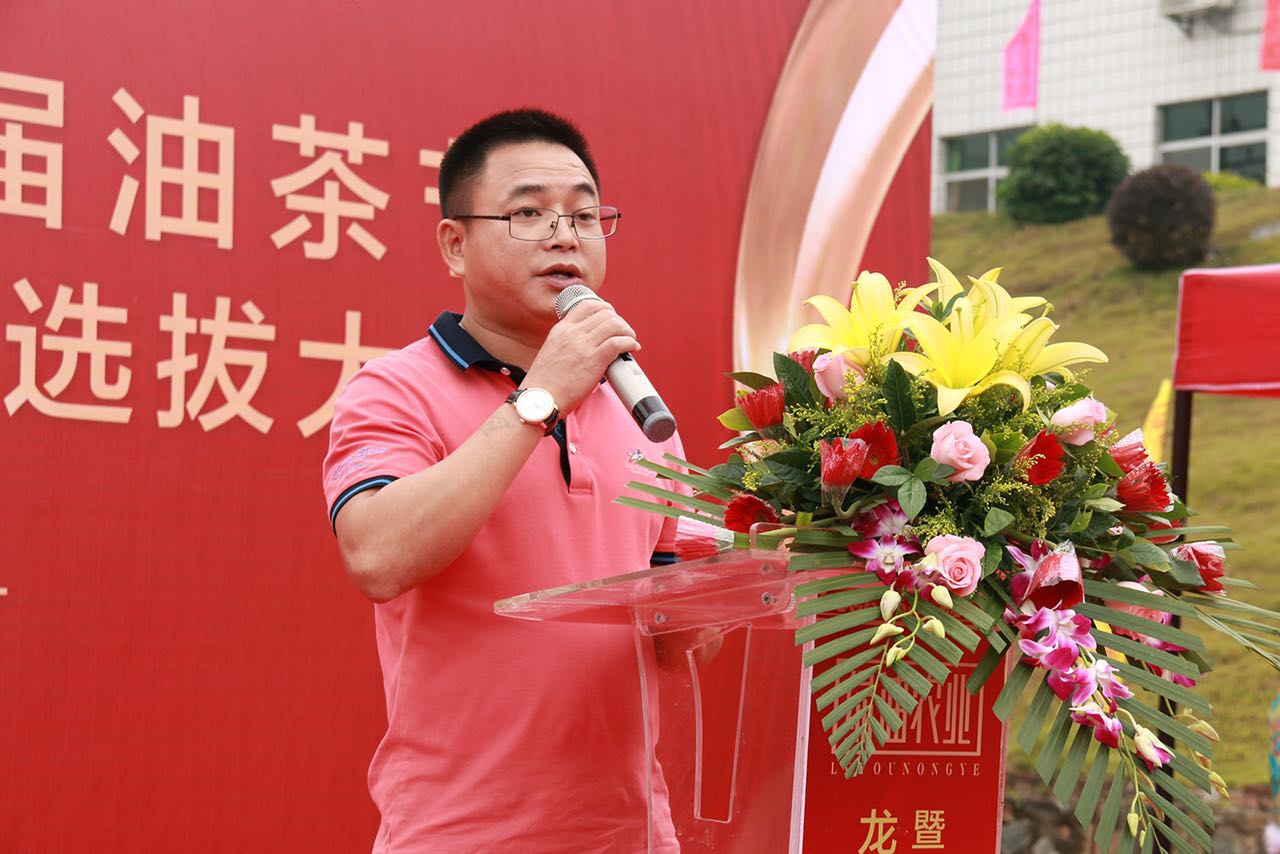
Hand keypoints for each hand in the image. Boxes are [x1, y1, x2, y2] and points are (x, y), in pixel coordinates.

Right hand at [523, 298, 637, 414]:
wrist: (539, 400)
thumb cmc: (546, 383)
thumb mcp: (552, 351)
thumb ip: (568, 343)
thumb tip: (588, 344)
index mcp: (561, 329)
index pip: (587, 305)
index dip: (605, 309)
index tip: (611, 319)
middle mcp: (572, 333)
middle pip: (605, 313)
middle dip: (619, 321)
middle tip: (623, 333)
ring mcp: (583, 346)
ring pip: (614, 324)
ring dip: (627, 331)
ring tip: (630, 340)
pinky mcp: (593, 360)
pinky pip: (618, 342)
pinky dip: (630, 343)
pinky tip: (632, 348)